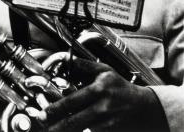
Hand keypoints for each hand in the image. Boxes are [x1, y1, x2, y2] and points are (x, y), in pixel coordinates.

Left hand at [38, 59, 168, 131]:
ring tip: (52, 130)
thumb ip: (85, 65)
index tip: (44, 113)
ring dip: (65, 131)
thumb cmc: (120, 86)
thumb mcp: (105, 71)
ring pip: (81, 129)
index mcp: (98, 90)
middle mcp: (101, 108)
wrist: (143, 108)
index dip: (57, 108)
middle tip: (43, 125)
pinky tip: (68, 130)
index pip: (73, 101)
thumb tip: (68, 60)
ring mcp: (105, 123)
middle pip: (74, 121)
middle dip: (57, 126)